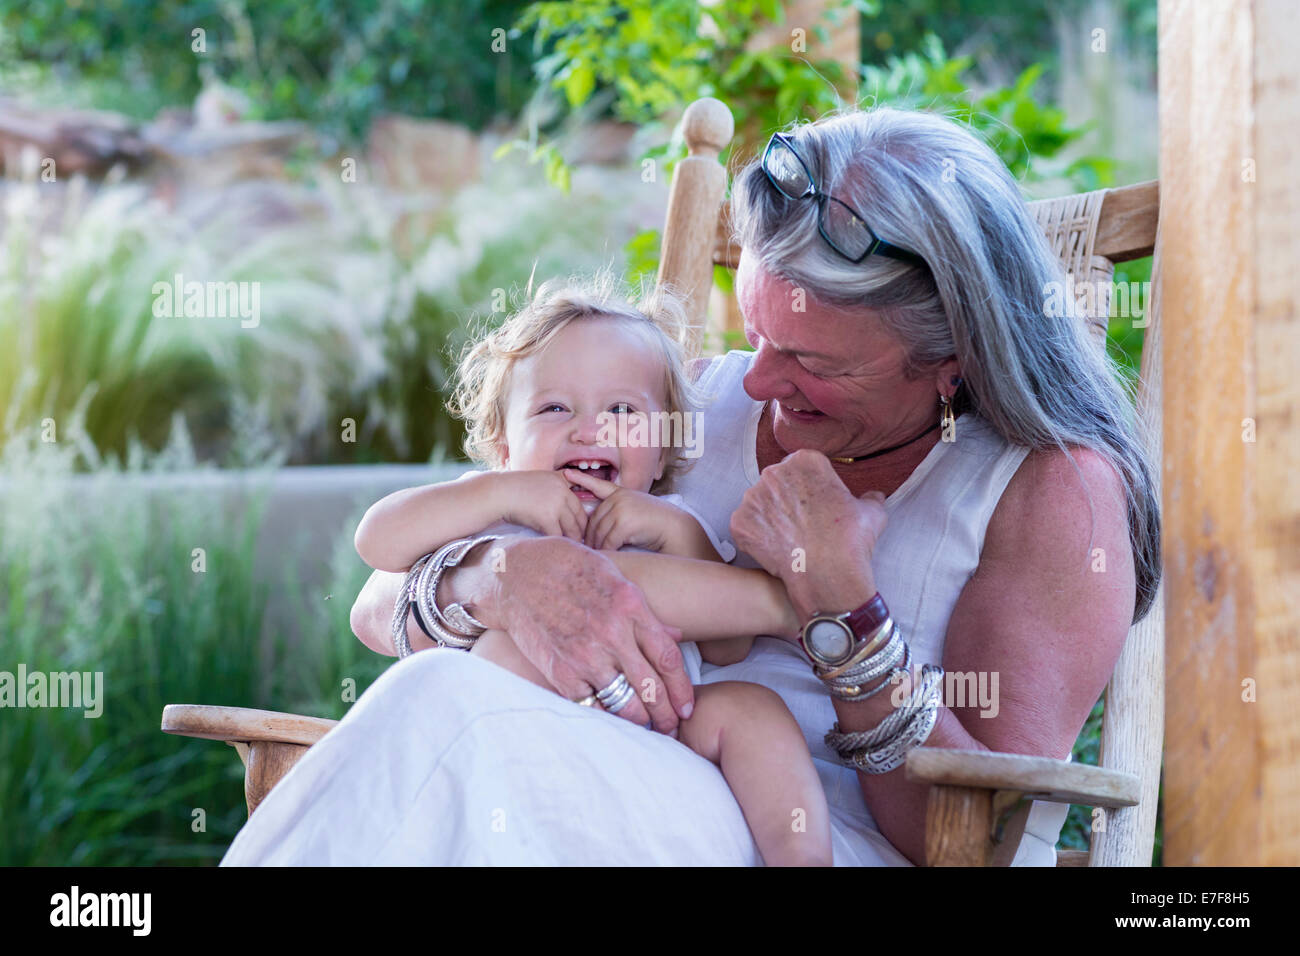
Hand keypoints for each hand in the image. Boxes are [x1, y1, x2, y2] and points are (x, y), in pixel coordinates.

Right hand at [489, 535, 694, 733]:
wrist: (515, 575)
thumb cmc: (567, 568)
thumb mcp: (614, 577)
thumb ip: (645, 611)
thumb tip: (674, 636)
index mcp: (630, 606)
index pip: (668, 659)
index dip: (681, 689)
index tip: (685, 706)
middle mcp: (611, 633)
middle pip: (651, 688)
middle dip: (666, 715)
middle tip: (671, 728)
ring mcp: (585, 655)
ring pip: (624, 703)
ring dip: (639, 721)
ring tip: (647, 728)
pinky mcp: (560, 672)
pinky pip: (591, 705)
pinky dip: (604, 715)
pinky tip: (612, 719)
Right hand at [490, 470, 588, 541]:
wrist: (497, 493)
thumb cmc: (512, 491)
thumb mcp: (537, 483)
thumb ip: (552, 492)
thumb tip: (562, 512)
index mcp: (561, 482)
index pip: (579, 504)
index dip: (582, 519)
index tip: (582, 530)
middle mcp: (562, 491)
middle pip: (579, 516)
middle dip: (580, 532)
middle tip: (581, 543)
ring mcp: (555, 504)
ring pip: (571, 528)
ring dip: (572, 540)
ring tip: (573, 550)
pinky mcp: (547, 517)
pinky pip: (558, 535)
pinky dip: (559, 544)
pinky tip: (559, 550)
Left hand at [564, 468, 681, 552]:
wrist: (675, 529)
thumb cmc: (656, 524)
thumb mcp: (636, 511)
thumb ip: (617, 513)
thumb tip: (596, 531)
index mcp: (621, 493)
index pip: (599, 485)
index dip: (582, 480)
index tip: (566, 474)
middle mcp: (619, 498)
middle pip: (595, 520)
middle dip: (590, 536)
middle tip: (586, 548)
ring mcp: (622, 509)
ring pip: (600, 532)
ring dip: (597, 546)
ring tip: (595, 555)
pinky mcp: (625, 523)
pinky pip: (609, 541)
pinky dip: (607, 550)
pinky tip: (607, 555)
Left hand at [729, 449, 887, 619]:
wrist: (828, 575)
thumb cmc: (851, 540)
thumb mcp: (871, 513)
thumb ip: (870, 498)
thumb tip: (875, 496)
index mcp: (806, 461)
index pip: (802, 468)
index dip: (810, 489)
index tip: (817, 505)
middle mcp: (774, 473)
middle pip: (778, 483)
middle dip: (787, 500)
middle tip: (802, 524)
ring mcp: (753, 497)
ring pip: (760, 504)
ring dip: (770, 518)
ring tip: (789, 539)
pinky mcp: (739, 522)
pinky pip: (745, 527)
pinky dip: (756, 538)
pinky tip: (775, 550)